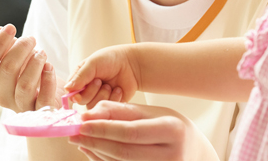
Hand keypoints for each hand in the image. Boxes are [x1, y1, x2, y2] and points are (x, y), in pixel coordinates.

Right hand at [0, 24, 57, 112]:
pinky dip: (48, 79)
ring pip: (25, 85)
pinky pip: (43, 98)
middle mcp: (2, 96)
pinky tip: (50, 67)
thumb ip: (3, 45)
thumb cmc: (28, 71)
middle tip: (31, 39)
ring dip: (35, 63)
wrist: (51, 92)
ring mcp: (21, 105)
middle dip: (21, 48)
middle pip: (7, 70)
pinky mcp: (41, 110)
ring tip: (42, 52)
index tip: (10, 27)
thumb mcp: (14, 56)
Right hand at [65, 45, 138, 105]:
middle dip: (92, 91)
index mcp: (80, 79)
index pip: (70, 92)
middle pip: (81, 101)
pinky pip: (107, 109)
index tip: (80, 92)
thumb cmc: (111, 59)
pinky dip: (113, 98)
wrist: (132, 63)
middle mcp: (87, 90)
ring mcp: (99, 98)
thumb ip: (80, 76)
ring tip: (110, 85)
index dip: (75, 94)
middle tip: (100, 81)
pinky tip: (118, 89)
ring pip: (93, 106)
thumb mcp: (93, 63)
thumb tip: (67, 89)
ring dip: (103, 94)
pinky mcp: (110, 104)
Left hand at [69, 101, 218, 160]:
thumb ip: (126, 112)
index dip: (104, 128)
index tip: (82, 121)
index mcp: (172, 130)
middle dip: (95, 140)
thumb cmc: (174, 129)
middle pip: (124, 151)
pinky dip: (103, 160)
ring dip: (96, 151)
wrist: (194, 154)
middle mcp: (169, 154)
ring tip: (79, 138)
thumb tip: (93, 112)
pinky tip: (91, 150)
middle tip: (73, 131)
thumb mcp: (156, 114)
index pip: (131, 131)